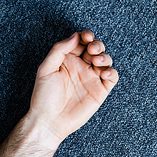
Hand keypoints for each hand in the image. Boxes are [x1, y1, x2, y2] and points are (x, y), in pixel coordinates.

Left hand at [26, 31, 118, 145]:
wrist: (50, 121)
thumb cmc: (44, 96)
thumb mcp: (46, 69)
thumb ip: (59, 50)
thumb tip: (75, 36)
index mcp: (68, 60)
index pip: (80, 42)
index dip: (86, 36)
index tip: (86, 36)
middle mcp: (81, 67)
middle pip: (96, 49)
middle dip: (97, 45)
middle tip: (92, 49)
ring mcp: (92, 78)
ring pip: (106, 61)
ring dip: (105, 56)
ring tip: (97, 60)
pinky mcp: (100, 90)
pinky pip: (112, 77)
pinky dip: (112, 72)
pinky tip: (105, 73)